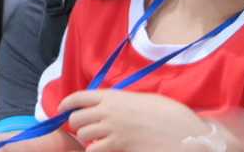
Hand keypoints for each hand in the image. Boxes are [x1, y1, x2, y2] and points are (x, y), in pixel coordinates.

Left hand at [60, 89, 208, 151]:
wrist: (183, 134)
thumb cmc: (168, 114)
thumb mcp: (143, 100)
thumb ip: (122, 103)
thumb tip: (110, 107)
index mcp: (114, 96)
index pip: (81, 97)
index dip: (67, 102)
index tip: (61, 108)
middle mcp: (109, 112)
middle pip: (77, 118)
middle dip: (77, 123)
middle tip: (84, 127)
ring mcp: (113, 131)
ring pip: (84, 136)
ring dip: (87, 139)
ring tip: (97, 140)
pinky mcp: (119, 148)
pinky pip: (96, 151)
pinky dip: (96, 151)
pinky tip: (105, 150)